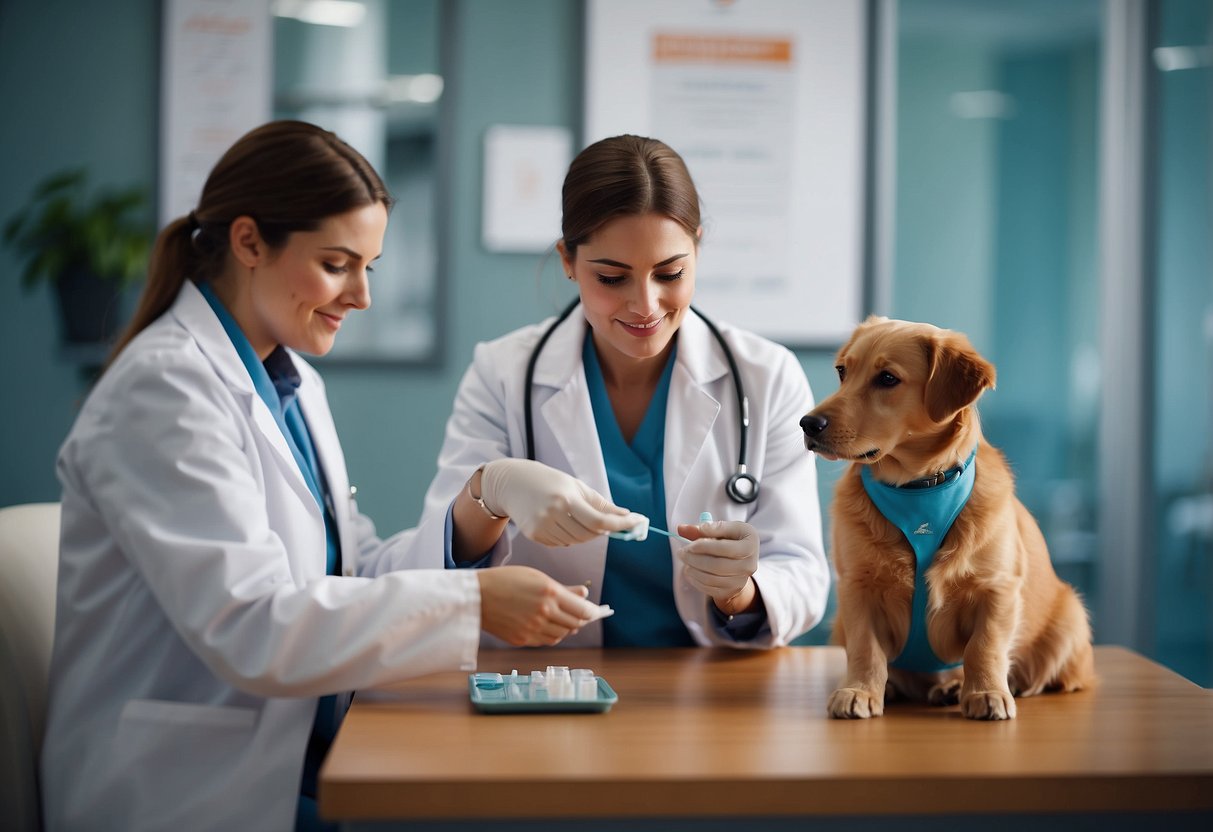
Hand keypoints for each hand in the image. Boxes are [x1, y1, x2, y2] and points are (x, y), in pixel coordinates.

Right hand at [476, 566, 599, 645]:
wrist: (477, 596)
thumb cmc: (507, 581)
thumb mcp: (537, 577)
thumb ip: (563, 589)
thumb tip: (584, 595)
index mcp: (550, 592)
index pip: (583, 610)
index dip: (592, 612)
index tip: (595, 611)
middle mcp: (544, 612)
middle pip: (574, 624)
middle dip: (581, 620)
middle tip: (583, 616)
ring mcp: (533, 628)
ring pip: (562, 635)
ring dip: (567, 628)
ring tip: (566, 621)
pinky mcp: (522, 640)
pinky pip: (547, 641)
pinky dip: (553, 636)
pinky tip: (551, 628)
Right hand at [479, 458, 643, 545]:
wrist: (512, 483)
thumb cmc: (549, 481)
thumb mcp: (576, 486)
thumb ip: (601, 504)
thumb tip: (626, 516)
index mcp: (566, 498)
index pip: (599, 520)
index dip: (621, 524)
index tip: (637, 522)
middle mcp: (553, 513)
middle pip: (590, 534)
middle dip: (602, 529)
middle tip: (606, 521)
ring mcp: (542, 526)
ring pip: (577, 541)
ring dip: (584, 534)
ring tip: (574, 516)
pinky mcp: (534, 535)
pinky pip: (562, 543)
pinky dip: (568, 537)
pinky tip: (559, 522)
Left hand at [675, 520, 759, 614]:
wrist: (742, 562)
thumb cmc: (731, 540)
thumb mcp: (723, 529)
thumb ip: (704, 527)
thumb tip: (681, 529)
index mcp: (750, 543)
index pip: (724, 547)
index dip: (704, 546)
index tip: (689, 545)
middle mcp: (749, 564)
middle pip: (717, 565)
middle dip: (695, 559)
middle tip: (681, 553)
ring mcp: (741, 580)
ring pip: (711, 578)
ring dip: (693, 570)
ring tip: (685, 562)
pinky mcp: (731, 591)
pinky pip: (710, 588)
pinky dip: (696, 580)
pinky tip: (690, 572)